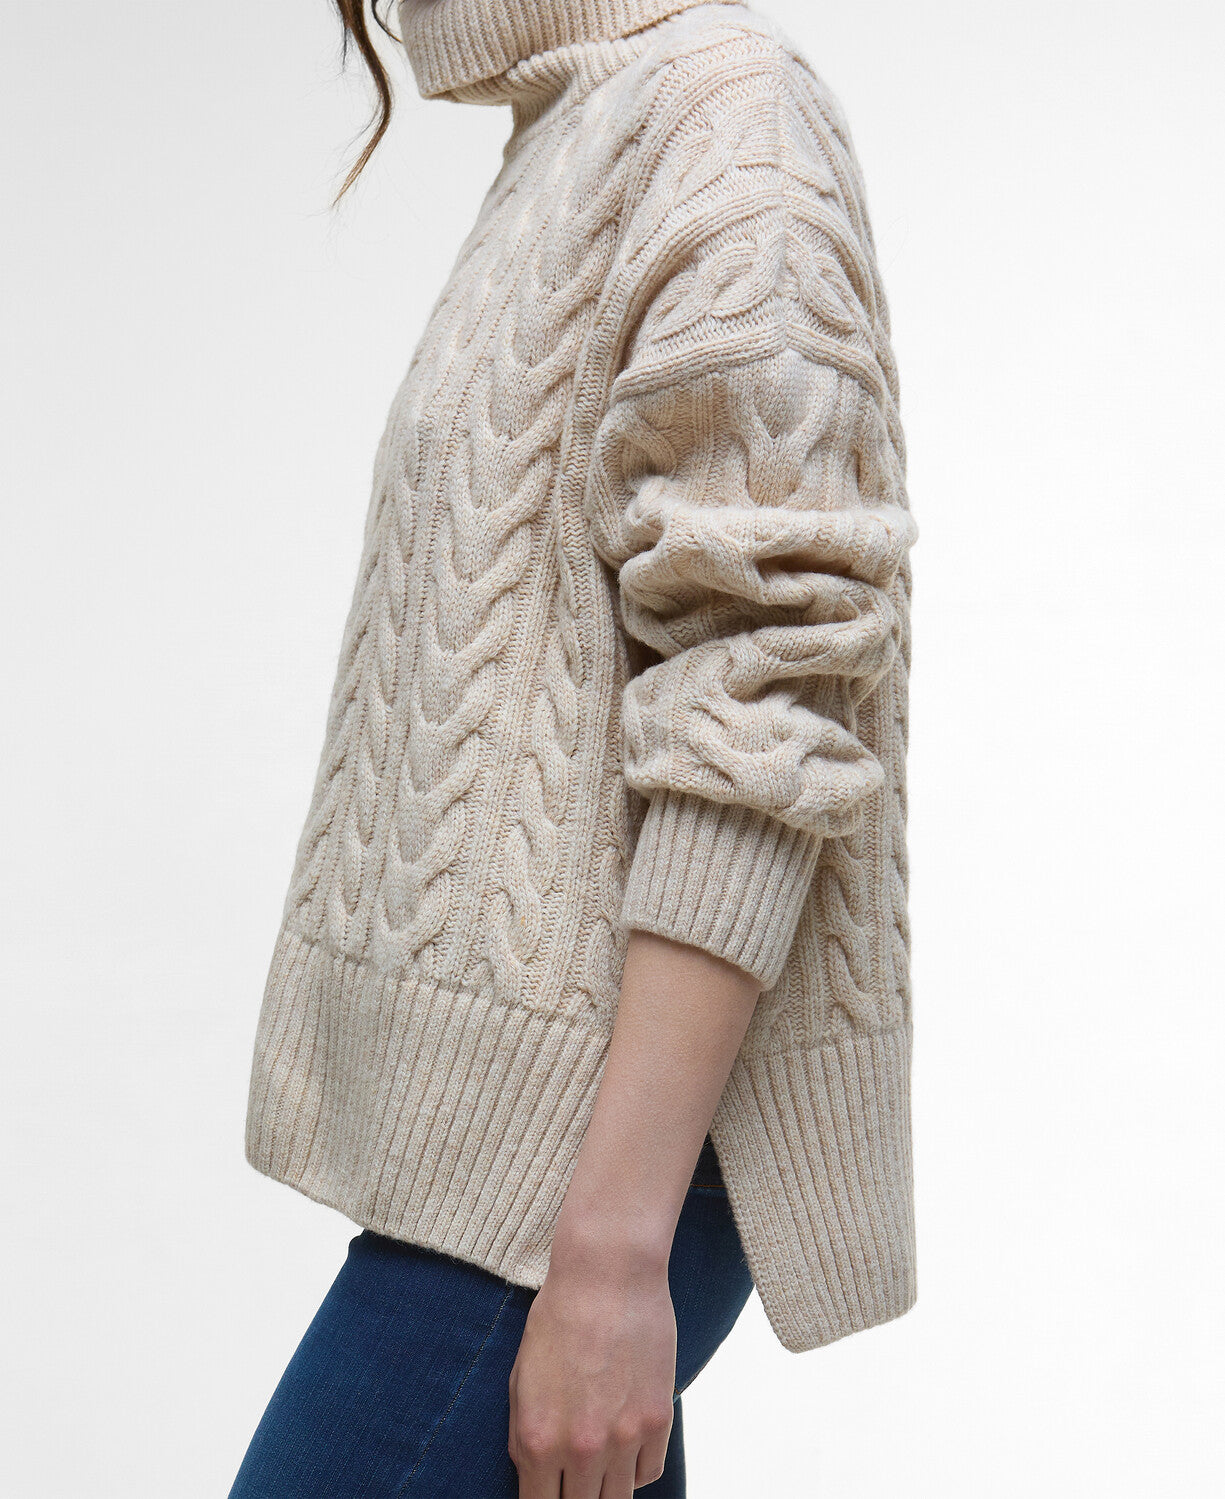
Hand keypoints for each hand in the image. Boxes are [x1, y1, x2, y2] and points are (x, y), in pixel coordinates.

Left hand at [507, 1236, 676, 1497]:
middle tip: (576, 1481)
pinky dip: (636, 1469)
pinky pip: (650, 1472)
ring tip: (600, 1469)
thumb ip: (524, 1436)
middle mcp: (581, 1448)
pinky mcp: (658, 1419)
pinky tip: (626, 1449)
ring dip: (607, 1489)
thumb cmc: (558, 1317)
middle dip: (575, 1498)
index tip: (550, 1493)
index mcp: (537, 1440)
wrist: (608, 1273)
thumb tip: (534, 1474)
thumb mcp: (521, 1378)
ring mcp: (624, 1438)